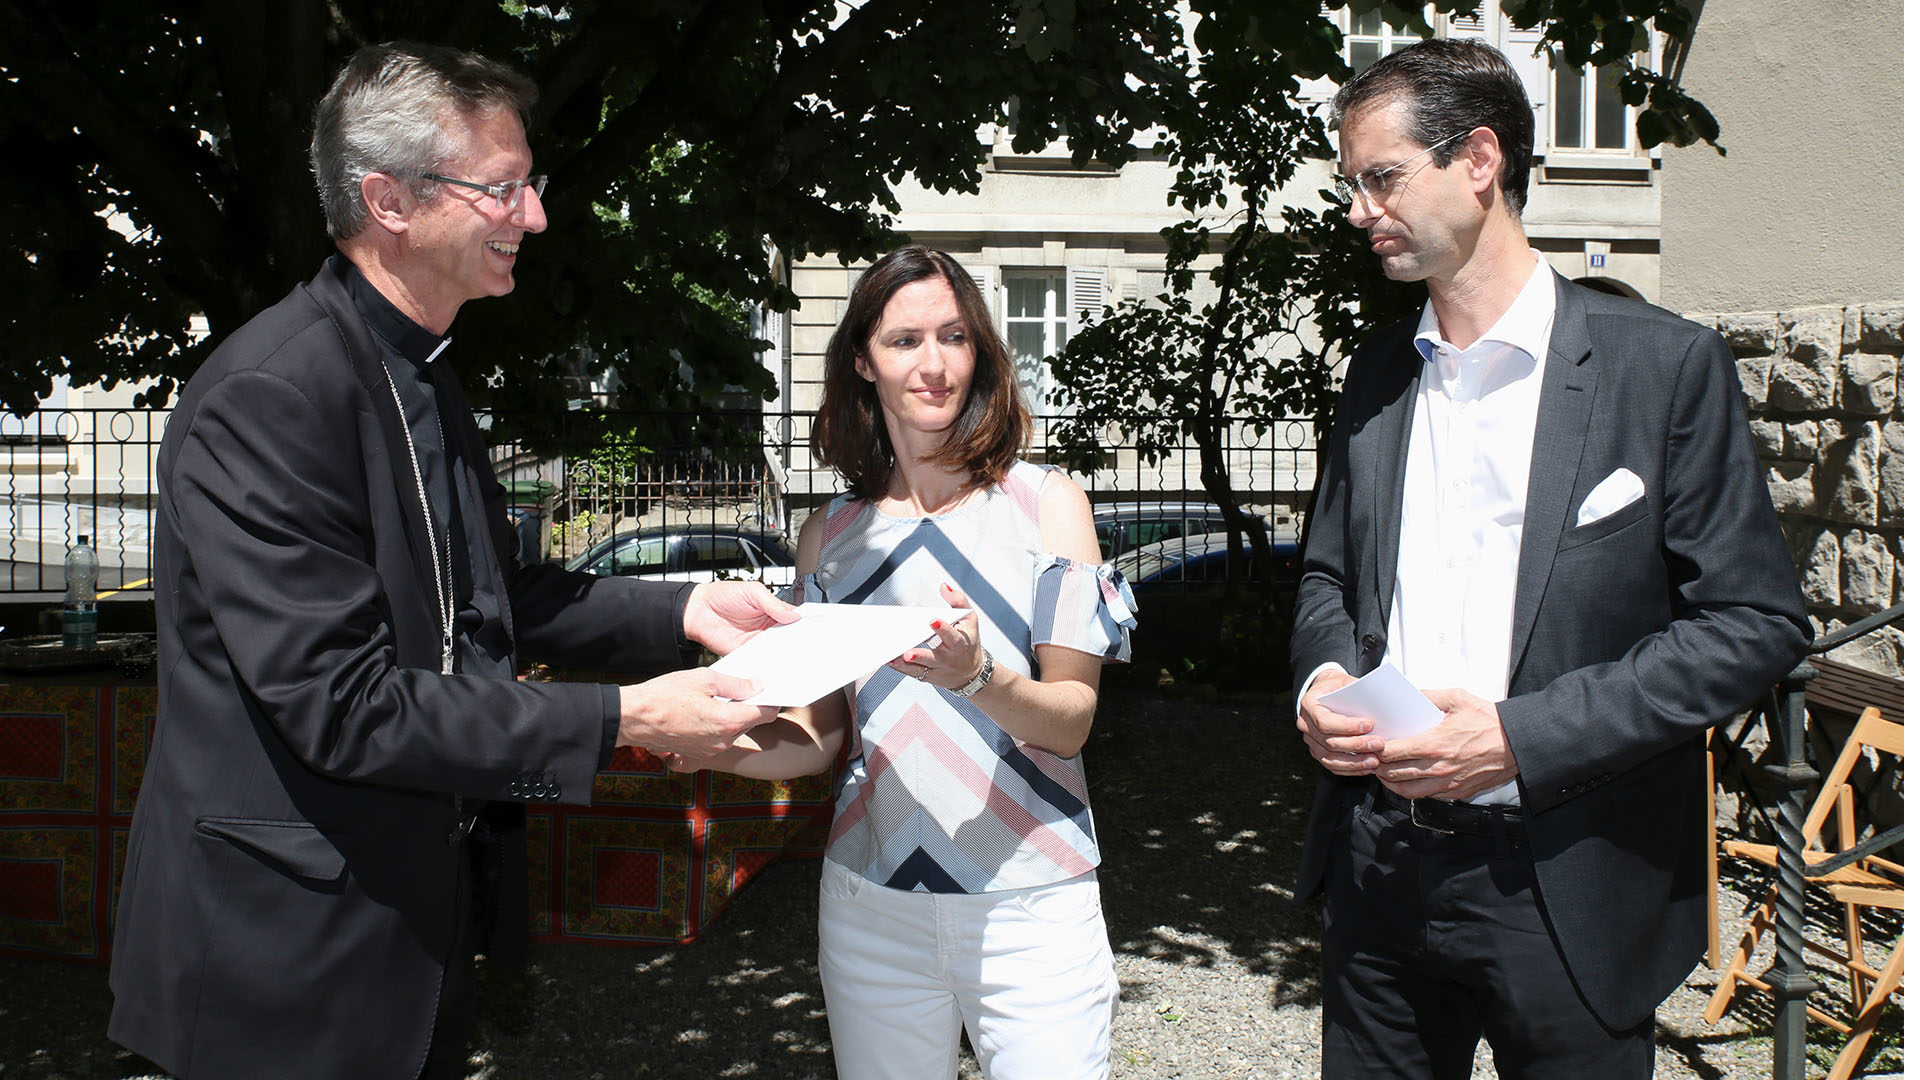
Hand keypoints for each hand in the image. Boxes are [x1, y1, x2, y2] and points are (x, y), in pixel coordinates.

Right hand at [616, 668, 778, 757]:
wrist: (633, 718)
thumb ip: (735, 684)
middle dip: (749, 706)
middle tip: (741, 687)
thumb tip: (756, 685)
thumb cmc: (665, 695)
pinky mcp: (698, 753)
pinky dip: (717, 725)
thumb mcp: (704, 678)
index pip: (765, 713)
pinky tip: (704, 710)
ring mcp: (711, 750)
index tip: (767, 689)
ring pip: (734, 731)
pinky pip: (718, 738)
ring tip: (717, 697)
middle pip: (750, 722)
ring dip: (732, 716)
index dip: (769, 700)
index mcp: (729, 721)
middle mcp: (724, 741)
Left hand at [684, 580, 798, 655]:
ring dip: (785, 654)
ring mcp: (758, 641)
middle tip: (809, 647)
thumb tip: (795, 615)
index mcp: (773, 610)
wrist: (698, 610)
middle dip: (799, 642)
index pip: (795, 619)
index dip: (805, 624)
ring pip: (778, 651)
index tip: (816, 630)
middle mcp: (768, 627)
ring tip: (796, 658)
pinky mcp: (747, 653)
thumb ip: (774, 604)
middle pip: (790, 637)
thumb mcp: (753, 592)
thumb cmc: (723, 595)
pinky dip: (768, 663)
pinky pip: (761, 660)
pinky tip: (775, 664)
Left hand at [888, 581, 982, 689]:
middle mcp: (948, 658)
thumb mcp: (970, 619)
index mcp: (960, 643)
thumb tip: (943, 587)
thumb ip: (958, 601)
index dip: (943, 629)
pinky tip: (889, 660)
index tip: (932, 620)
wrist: (971, 672)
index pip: (953, 637)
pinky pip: (912, 673)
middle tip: (908, 652)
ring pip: (920, 669)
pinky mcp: (927, 676)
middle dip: (921, 655)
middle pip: (934, 657)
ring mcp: (937, 669)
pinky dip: (900, 667)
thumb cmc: (968, 640)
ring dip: (905, 664)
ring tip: (892, 658)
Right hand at [1296, 669, 1380, 775]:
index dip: (1347, 726)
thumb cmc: (1336, 686)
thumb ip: (1358, 691)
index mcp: (1309, 704)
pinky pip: (1332, 765)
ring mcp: (1310, 740)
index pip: (1325, 721)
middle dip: (1356, 745)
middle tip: (1379, 744)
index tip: (1369, 725)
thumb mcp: (1345, 681)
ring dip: (1355, 762)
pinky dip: (1350, 769)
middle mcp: (1305, 724)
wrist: (1325, 693)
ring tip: (1375, 760)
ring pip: (1330, 758)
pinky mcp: (1317, 752)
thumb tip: (1378, 702)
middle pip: (1329, 742)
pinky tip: (1366, 767)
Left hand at [1375, 686, 1517, 799]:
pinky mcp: (1457, 793)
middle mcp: (1438, 767)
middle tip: (1372, 758)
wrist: (1518, 743)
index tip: (1370, 744)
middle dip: (1378, 767)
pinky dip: (1413, 790)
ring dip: (1392, 782)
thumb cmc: (1490, 720)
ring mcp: (1447, 783)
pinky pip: (1427, 796)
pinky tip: (1410, 778)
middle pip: (1394, 774)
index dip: (1376, 750)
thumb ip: (1428, 696)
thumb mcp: (1458, 699)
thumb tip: (1408, 695)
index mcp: (1434, 743)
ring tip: (1386, 772)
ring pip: (1407, 791)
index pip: (1392, 752)